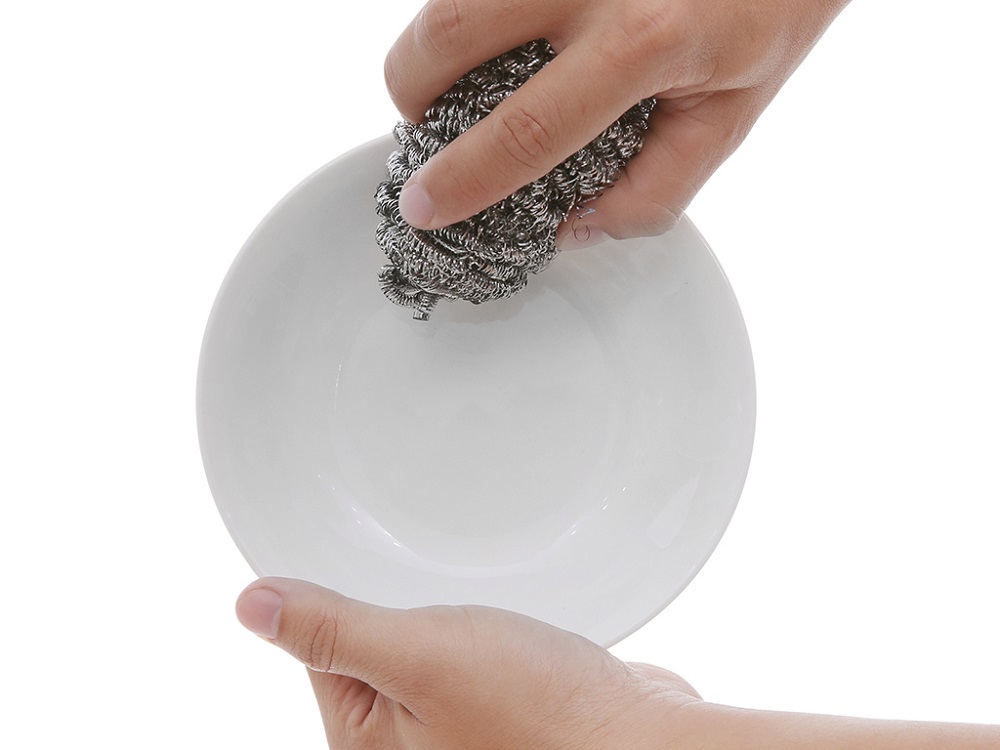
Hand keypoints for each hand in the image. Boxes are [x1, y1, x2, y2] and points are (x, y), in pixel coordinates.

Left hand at [235, 577, 700, 748]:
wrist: (645, 740)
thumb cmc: (541, 716)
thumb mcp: (421, 657)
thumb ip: (334, 630)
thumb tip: (250, 604)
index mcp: (366, 747)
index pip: (319, 652)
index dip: (340, 600)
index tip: (366, 561)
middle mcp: (406, 745)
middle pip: (371, 646)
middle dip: (399, 603)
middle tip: (435, 589)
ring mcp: (454, 726)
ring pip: (423, 644)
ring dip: (443, 614)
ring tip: (477, 611)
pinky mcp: (498, 705)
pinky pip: (465, 652)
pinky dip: (477, 627)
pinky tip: (504, 624)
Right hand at [384, 0, 848, 242]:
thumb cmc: (767, 11)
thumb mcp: (728, 119)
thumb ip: (653, 191)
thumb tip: (571, 228)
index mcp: (646, 41)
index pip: (527, 127)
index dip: (463, 178)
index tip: (424, 207)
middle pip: (448, 37)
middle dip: (412, 92)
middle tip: (432, 119)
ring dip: (432, 46)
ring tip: (466, 73)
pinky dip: (472, 13)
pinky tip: (508, 32)